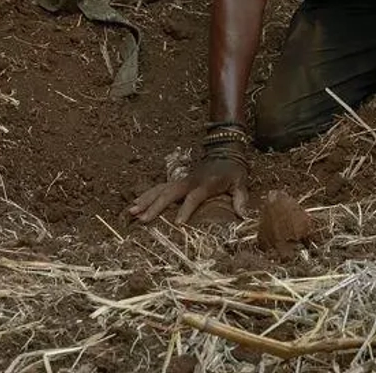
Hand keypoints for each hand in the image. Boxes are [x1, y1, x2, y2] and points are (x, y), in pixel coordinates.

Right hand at [126, 156, 249, 224]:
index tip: (179, 223)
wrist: (225, 151)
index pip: (194, 197)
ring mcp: (181, 180)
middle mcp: (189, 181)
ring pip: (160, 189)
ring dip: (145, 200)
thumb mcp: (240, 183)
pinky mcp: (176, 181)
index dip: (187, 209)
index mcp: (205, 184)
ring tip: (131, 212)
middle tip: (143, 219)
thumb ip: (240, 199)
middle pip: (169, 193)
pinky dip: (146, 196)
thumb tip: (244, 216)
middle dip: (155, 206)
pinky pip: (158, 188)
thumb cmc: (233, 171)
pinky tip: (135, 205)